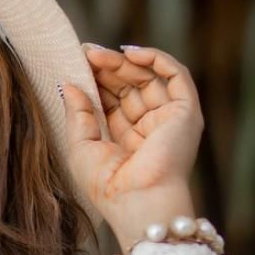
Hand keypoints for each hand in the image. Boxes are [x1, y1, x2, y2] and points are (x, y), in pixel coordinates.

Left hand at [61, 42, 204, 229]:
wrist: (137, 201)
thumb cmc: (107, 185)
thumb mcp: (81, 146)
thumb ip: (77, 113)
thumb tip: (69, 83)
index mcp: (126, 139)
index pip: (113, 99)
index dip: (96, 79)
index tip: (76, 62)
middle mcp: (150, 127)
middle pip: (130, 85)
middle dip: (107, 68)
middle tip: (86, 55)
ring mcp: (169, 119)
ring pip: (150, 77)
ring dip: (124, 62)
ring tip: (98, 56)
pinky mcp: (186, 112)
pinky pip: (176, 75)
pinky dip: (156, 59)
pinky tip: (129, 53)